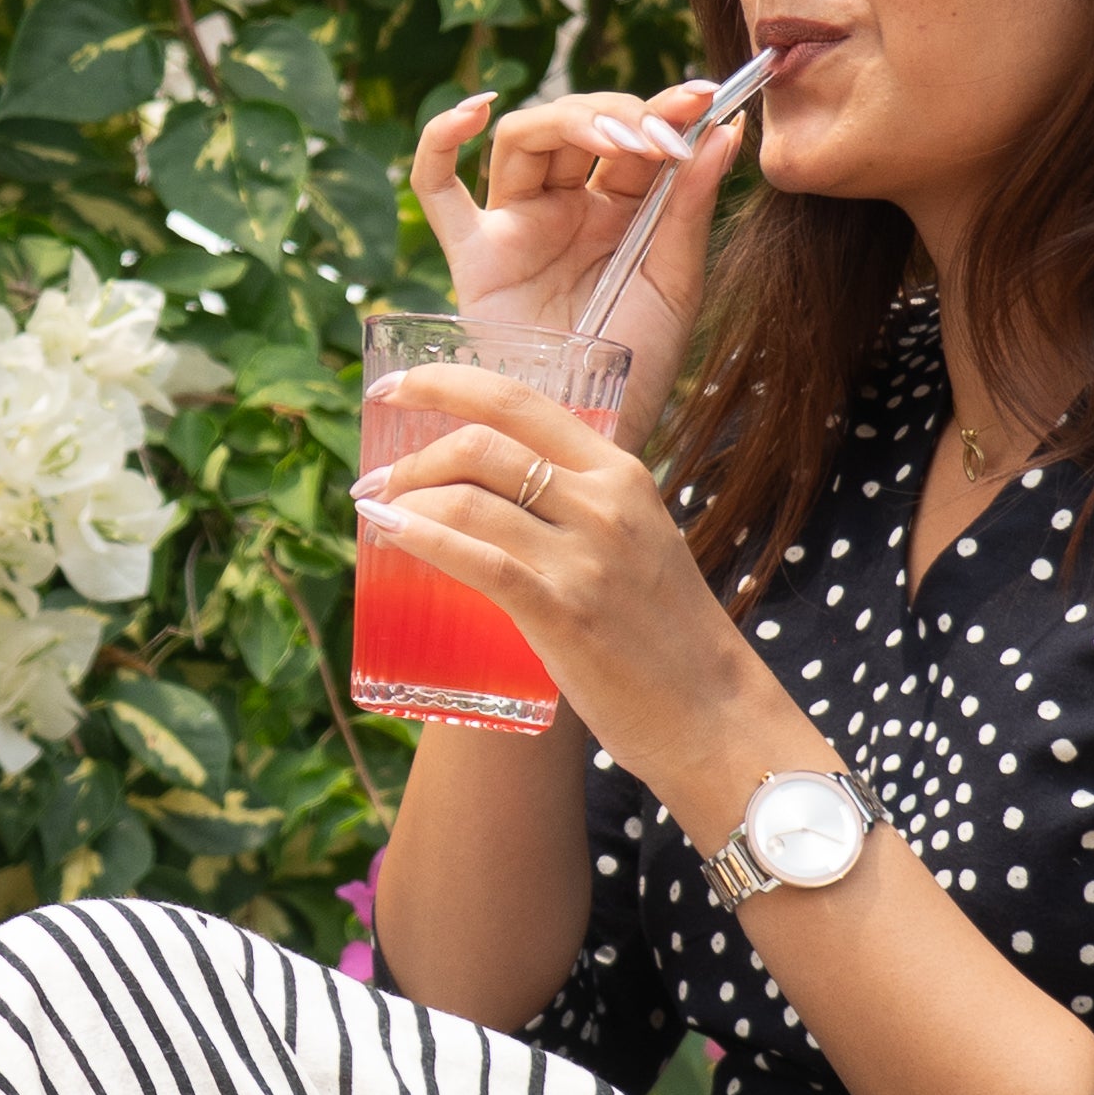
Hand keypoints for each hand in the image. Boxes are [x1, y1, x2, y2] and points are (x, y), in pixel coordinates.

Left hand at [354, 360, 768, 809]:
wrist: (713, 711)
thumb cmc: (666, 633)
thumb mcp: (636, 540)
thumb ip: (580, 510)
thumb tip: (497, 499)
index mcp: (620, 473)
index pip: (518, 401)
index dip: (444, 383)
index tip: (393, 389)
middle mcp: (603, 502)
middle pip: (481, 443)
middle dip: (414, 455)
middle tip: (381, 481)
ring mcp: (584, 557)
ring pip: (469, 497)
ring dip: (405, 498)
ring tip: (380, 514)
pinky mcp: (564, 612)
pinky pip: (477, 559)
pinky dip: (421, 537)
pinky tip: (388, 533)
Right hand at [408, 74, 757, 449]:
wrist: (590, 435)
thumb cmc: (634, 369)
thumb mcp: (676, 284)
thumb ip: (690, 207)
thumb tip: (726, 129)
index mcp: (620, 212)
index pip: (634, 136)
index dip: (663, 109)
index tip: (701, 97)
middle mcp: (565, 209)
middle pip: (577, 125)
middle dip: (621, 115)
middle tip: (659, 136)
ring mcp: (515, 226)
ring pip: (522, 139)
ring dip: (568, 120)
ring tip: (617, 138)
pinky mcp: (472, 254)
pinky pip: (435, 187)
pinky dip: (441, 139)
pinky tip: (473, 111)